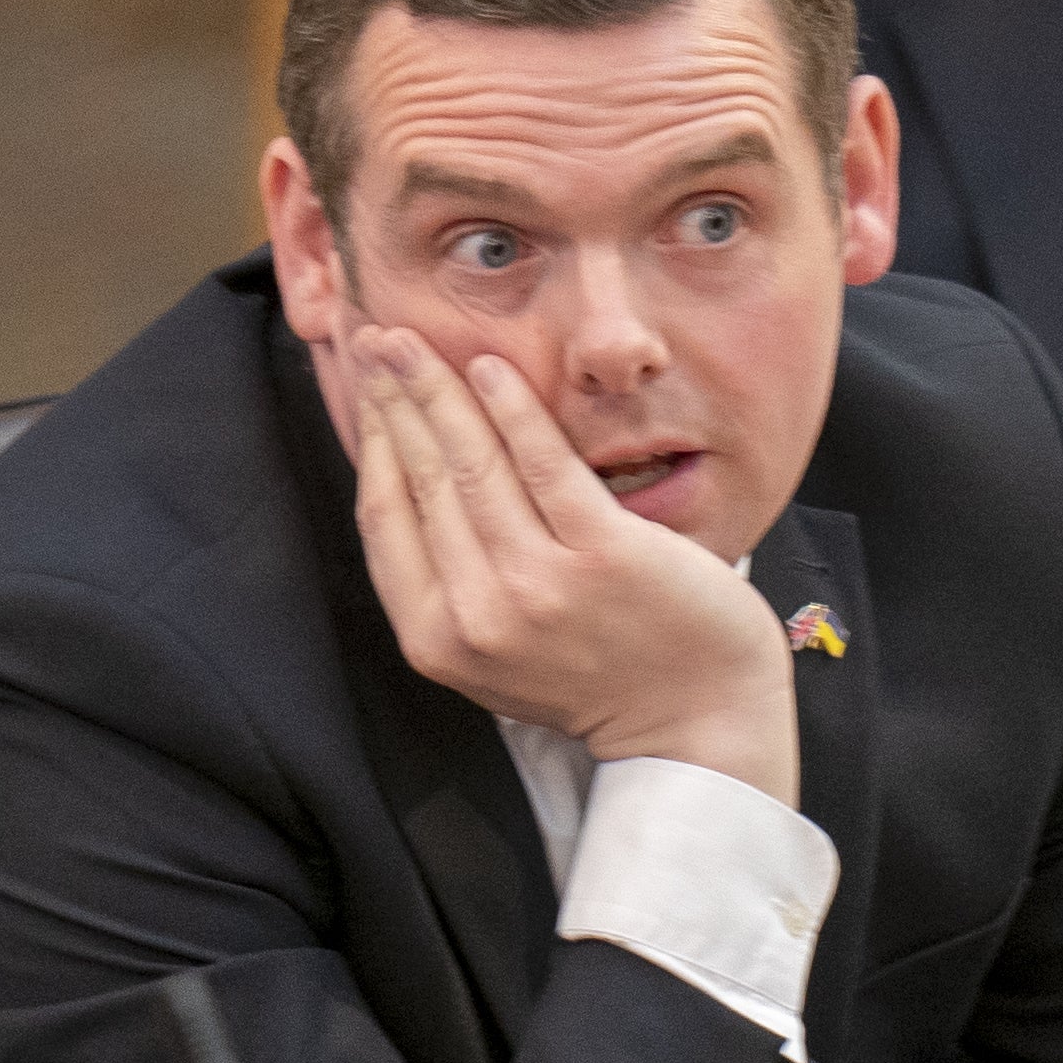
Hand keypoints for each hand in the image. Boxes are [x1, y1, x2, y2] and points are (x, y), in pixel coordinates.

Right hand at [347, 329, 797, 807]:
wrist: (697, 722)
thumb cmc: (598, 674)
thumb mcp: (496, 651)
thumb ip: (450, 584)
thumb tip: (407, 479)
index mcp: (439, 639)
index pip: (386, 517)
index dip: (369, 440)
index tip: (365, 388)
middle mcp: (479, 614)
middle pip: (421, 478)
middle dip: (392, 396)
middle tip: (377, 340)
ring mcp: (540, 584)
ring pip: (471, 462)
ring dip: (437, 388)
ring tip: (413, 339)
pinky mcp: (603, 553)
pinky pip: (545, 462)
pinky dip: (512, 406)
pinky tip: (489, 365)